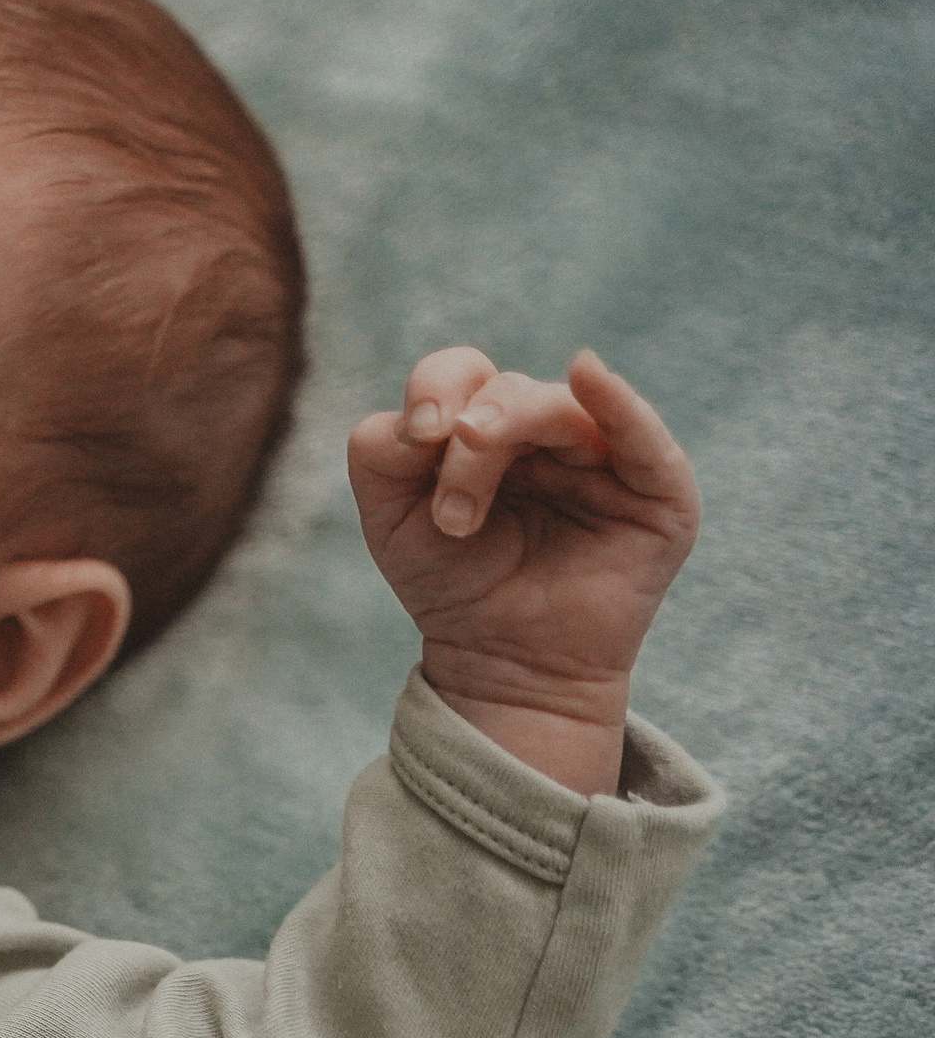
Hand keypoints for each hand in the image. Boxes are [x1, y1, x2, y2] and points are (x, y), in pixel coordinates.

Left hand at [347, 347, 698, 794]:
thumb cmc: (452, 586)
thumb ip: (380, 453)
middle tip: (447, 514)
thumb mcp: (390, 518)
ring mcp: (603, 457)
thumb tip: (425, 416)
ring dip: (510, 439)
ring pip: (560, 411)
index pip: (461, 373)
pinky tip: (588, 375)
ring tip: (460, 515)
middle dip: (468, 446)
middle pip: (506, 393)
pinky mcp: (656, 494)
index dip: (434, 389)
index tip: (415, 436)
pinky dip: (618, 403)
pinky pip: (643, 437)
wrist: (503, 665)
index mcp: (487, 426)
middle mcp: (546, 433)